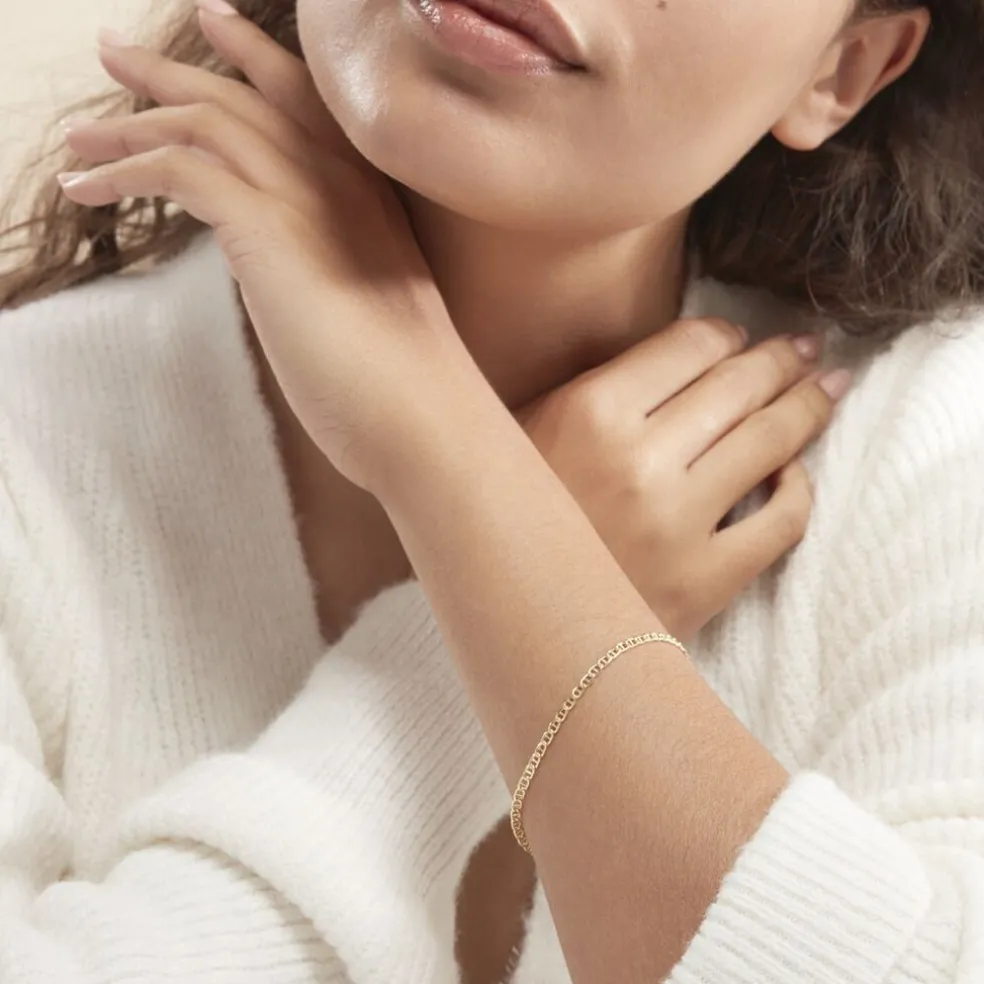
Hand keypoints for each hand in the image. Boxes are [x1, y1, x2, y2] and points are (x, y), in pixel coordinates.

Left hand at [58, 4, 475, 490]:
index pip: (303, 97)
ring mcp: (308, 196)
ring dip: (129, 124)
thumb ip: (331, 263)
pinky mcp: (269, 229)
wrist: (424, 416)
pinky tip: (89, 189)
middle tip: (113, 53)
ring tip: (80, 138)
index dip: (252, 56)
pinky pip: (179, 169)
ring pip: (203, 122)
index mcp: (371, 189)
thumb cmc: (404, 383)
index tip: (212, 25)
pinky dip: (124, 171)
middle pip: (241, 94)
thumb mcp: (370, 303)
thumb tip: (284, 269)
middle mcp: (341, 175)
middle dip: (170, 71)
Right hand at [520, 319, 849, 639]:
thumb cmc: (515, 518)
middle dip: (782, 360)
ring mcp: (674, 525)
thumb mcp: (529, 433)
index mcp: (588, 411)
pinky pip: (781, 522)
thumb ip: (596, 388)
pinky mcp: (701, 583)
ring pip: (770, 442)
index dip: (727, 334)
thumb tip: (686, 354)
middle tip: (806, 349)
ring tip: (828, 389)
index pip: (690, 345)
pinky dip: (798, 490)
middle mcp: (637, 460)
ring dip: (810, 406)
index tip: (739, 339)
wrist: (511, 618)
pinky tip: (792, 474)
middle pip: (739, 386)